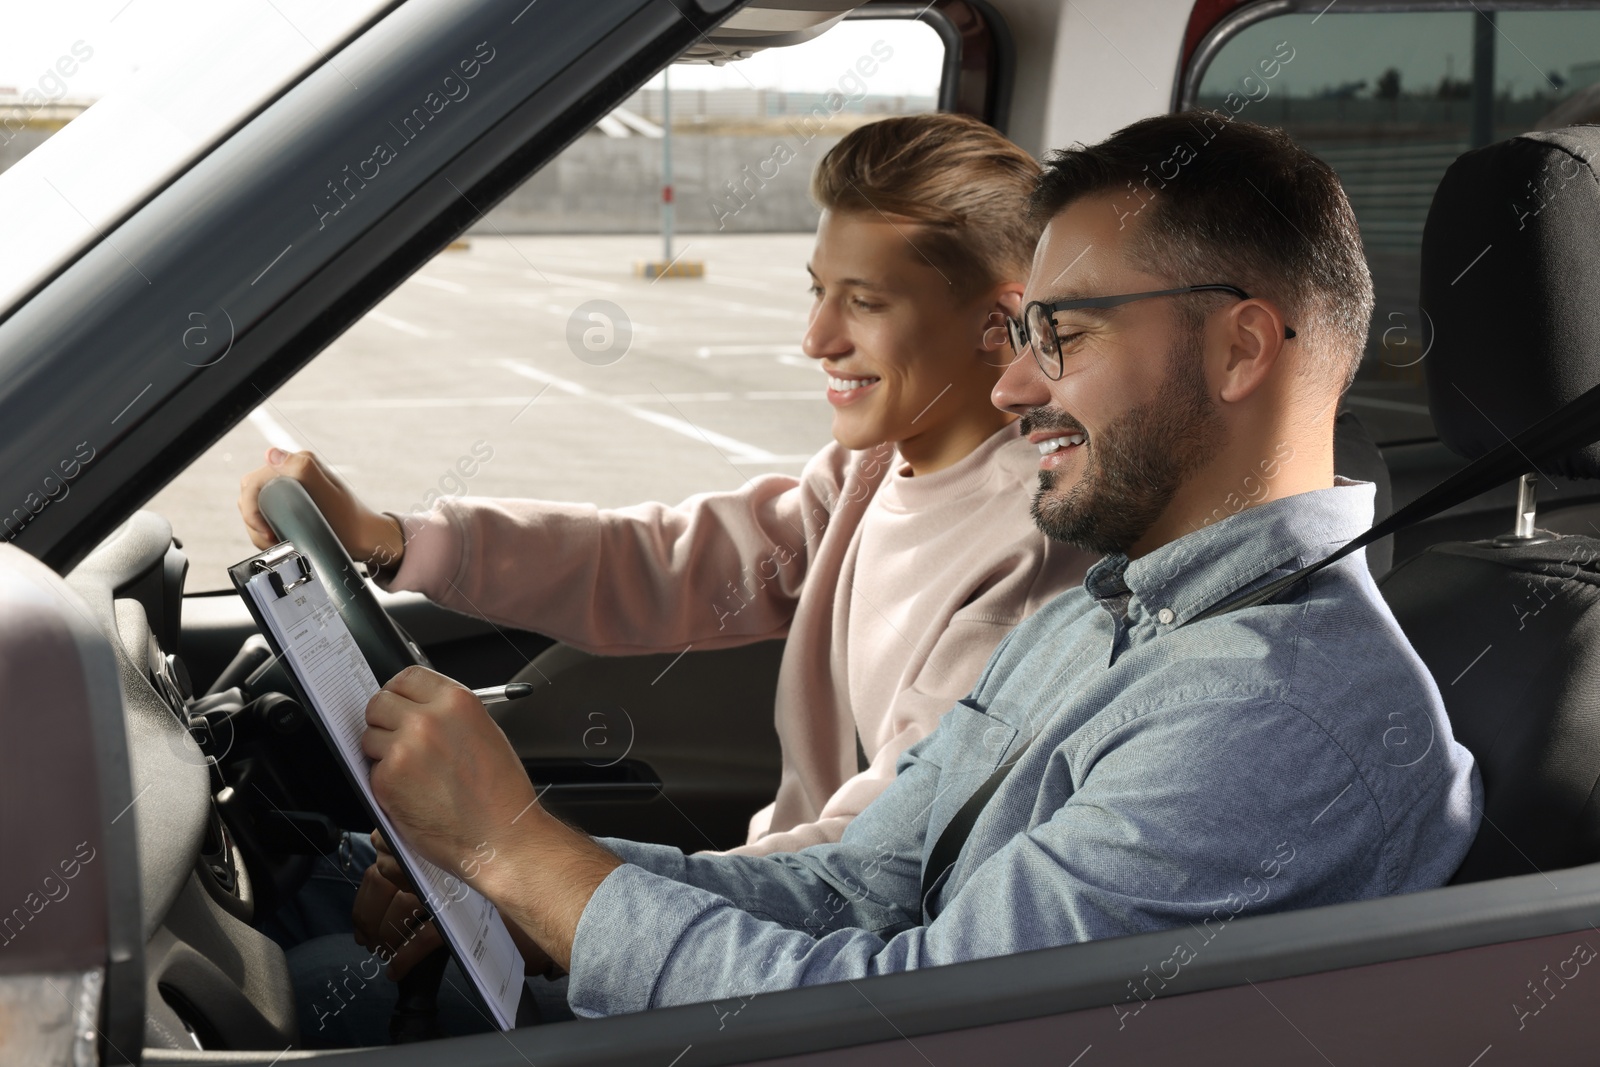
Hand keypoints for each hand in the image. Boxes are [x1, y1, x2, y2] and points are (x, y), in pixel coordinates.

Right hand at [237, 448, 403, 568]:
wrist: (365, 539)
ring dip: (259, 530)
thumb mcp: (329, 495)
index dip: (251, 509)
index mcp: (297, 463)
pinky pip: (264, 516)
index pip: (253, 482)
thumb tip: (272, 454)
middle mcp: (290, 472)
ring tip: (279, 542)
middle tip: (271, 539)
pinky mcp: (289, 505)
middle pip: (251, 495)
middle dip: (254, 521)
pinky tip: (281, 540)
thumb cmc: (351, 519)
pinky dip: (266, 532)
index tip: (265, 531)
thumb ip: (304, 470)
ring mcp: (289, 489)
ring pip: (255, 508)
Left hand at [363, 665, 621, 972]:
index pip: (407, 676)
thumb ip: (448, 715)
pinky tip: (414, 795)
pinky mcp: (387, 780)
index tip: (400, 706)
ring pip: (369, 737)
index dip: (400, 693)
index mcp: (457, 701)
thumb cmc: (501, 795)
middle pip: (379, 703)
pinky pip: (372, 771)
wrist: (503, 838)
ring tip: (414, 774)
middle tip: (400, 742)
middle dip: (385, 722)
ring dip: (382, 753)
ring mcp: (404, 749)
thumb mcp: (485, 733)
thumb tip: (415, 709)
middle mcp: (427, 719)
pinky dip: (386, 783)